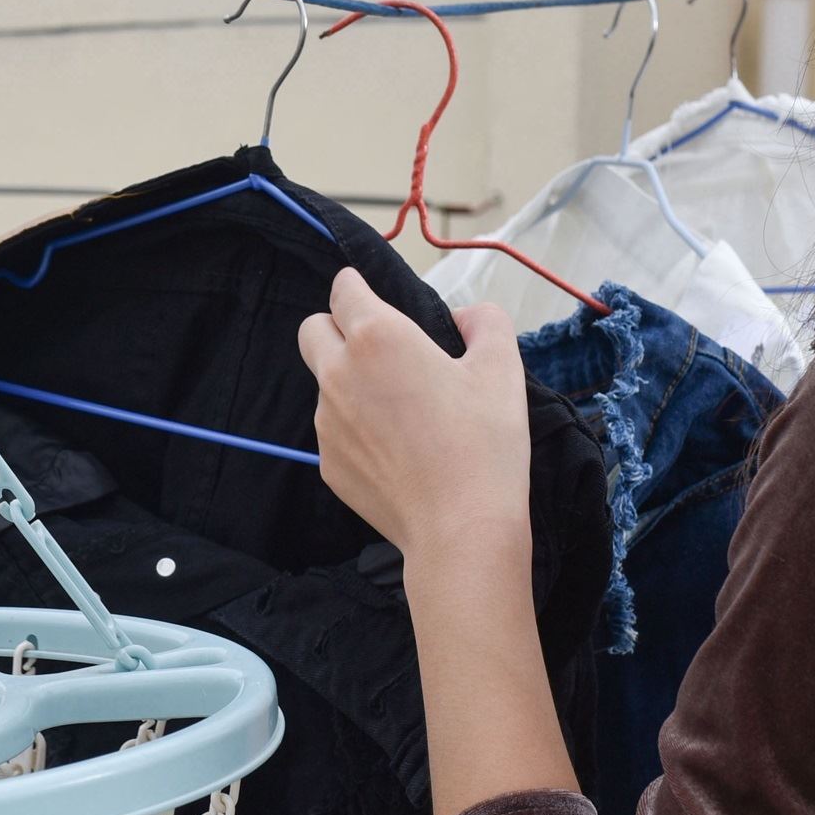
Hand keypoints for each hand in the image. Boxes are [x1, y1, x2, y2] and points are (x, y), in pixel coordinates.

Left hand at [297, 268, 532, 566]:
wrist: (460, 527)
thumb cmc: (484, 442)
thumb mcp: (502, 367)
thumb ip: (483, 322)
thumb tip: (464, 317)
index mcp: (377, 337)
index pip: (343, 289)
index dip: (357, 287)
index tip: (371, 296)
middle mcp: (339, 374)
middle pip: (313, 330)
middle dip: (336, 327)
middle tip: (377, 347)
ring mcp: (326, 423)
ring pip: (325, 384)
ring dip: (350, 383)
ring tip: (402, 412)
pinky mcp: (327, 463)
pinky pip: (335, 431)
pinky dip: (357, 430)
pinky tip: (397, 452)